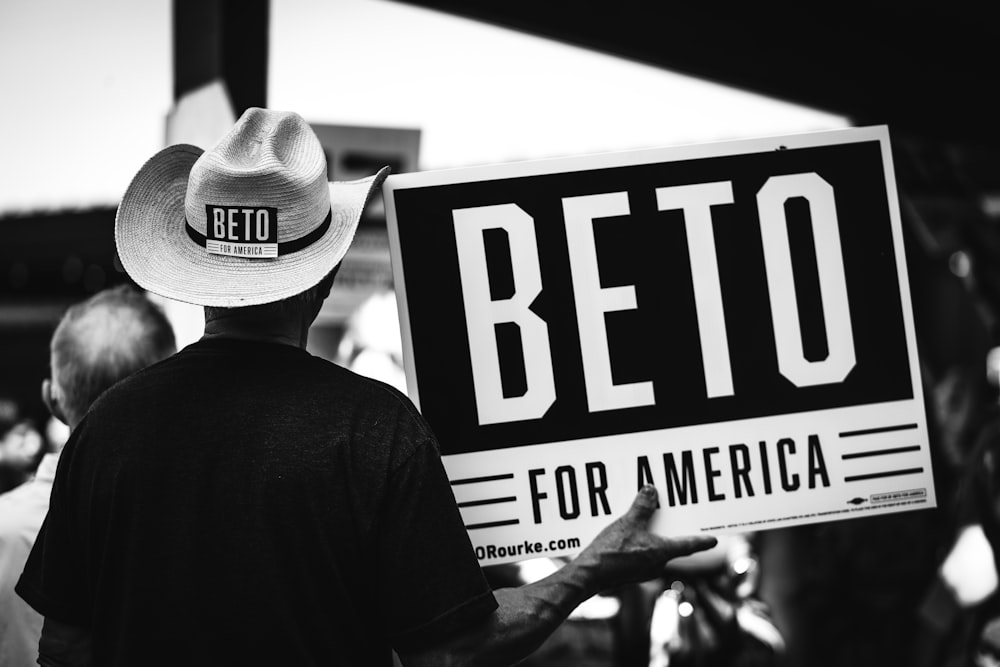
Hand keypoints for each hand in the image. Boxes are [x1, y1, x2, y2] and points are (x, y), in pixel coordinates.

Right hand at [575, 485, 716, 590]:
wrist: (589, 575)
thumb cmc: (611, 552)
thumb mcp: (628, 523)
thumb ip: (642, 507)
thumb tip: (651, 492)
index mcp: (661, 553)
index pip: (688, 545)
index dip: (702, 541)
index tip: (714, 540)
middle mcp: (657, 565)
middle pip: (670, 546)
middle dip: (669, 532)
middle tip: (671, 518)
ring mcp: (644, 572)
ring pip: (654, 551)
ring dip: (652, 538)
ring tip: (644, 522)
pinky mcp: (631, 573)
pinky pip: (641, 556)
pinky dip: (639, 545)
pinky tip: (628, 536)